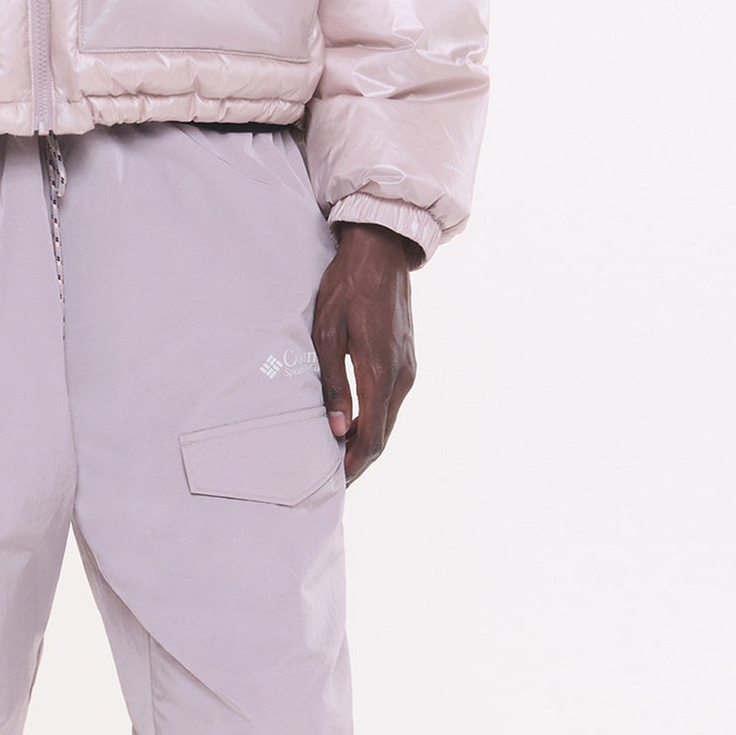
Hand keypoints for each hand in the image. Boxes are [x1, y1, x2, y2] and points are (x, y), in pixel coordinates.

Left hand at [311, 222, 419, 482]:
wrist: (381, 252)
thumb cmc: (346, 287)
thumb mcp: (326, 334)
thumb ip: (332, 383)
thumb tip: (336, 429)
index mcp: (380, 371)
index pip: (372, 436)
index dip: (354, 464)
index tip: (335, 482)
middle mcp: (401, 376)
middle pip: (383, 434)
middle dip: (359, 460)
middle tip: (332, 478)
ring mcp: (408, 368)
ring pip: (389, 419)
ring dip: (366, 441)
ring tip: (337, 457)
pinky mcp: (407, 360)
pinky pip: (391, 402)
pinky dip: (374, 420)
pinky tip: (353, 425)